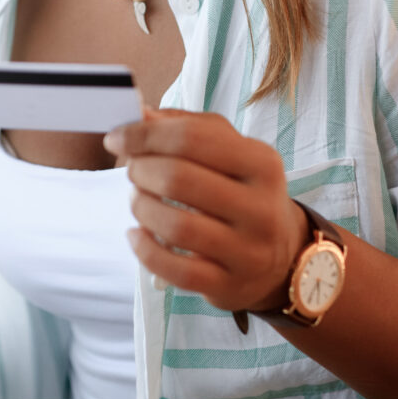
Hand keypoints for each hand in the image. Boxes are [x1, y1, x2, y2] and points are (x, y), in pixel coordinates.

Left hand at [104, 107, 306, 314]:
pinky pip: (175, 269)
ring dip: (141, 208)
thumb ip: (185, 127)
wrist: (281, 257)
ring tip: (137, 200)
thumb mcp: (228, 152)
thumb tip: (138, 114)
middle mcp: (261, 207)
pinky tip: (137, 235)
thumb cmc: (241, 192)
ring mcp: (248, 250)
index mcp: (262, 162)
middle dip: (141, 170)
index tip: (116, 137)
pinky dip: (144, 250)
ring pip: (176, 226)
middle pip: (179, 179)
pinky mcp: (229, 285)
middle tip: (132, 170)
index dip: (144, 135)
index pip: (191, 138)